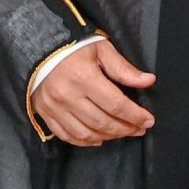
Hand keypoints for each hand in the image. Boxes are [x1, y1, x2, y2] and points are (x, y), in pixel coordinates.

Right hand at [32, 41, 155, 146]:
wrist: (39, 48)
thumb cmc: (74, 47)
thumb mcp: (102, 50)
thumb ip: (124, 68)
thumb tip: (149, 81)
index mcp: (84, 78)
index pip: (116, 104)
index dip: (135, 115)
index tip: (148, 121)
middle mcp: (68, 96)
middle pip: (102, 122)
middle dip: (125, 128)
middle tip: (140, 129)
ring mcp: (54, 107)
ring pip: (86, 133)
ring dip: (108, 137)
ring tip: (123, 133)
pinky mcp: (45, 114)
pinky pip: (67, 135)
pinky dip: (85, 141)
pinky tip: (99, 139)